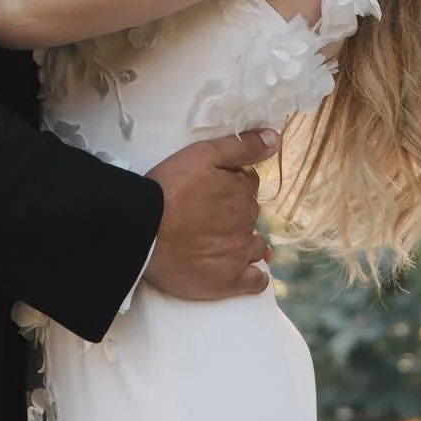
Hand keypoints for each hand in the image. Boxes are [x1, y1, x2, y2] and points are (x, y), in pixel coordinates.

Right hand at [143, 130, 278, 301]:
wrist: (144, 227)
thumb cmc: (170, 187)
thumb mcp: (204, 153)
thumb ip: (243, 146)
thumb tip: (276, 139)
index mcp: (242, 192)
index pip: (248, 188)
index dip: (233, 188)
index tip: (215, 192)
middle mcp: (246, 223)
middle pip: (250, 216)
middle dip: (236, 214)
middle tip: (209, 217)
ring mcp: (239, 254)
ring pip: (255, 246)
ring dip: (244, 243)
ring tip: (221, 244)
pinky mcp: (227, 281)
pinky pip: (255, 281)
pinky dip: (253, 277)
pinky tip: (244, 273)